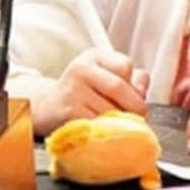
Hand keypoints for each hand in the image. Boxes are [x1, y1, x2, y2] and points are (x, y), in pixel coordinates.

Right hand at [33, 48, 150, 135]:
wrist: (46, 108)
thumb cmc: (81, 94)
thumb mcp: (103, 77)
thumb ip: (130, 79)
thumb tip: (143, 88)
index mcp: (94, 56)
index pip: (125, 66)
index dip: (135, 87)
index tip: (136, 100)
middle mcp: (81, 68)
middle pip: (119, 88)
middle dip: (134, 108)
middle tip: (137, 119)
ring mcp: (73, 89)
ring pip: (110, 109)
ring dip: (120, 124)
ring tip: (116, 126)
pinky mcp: (69, 111)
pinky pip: (99, 125)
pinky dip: (106, 132)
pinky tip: (103, 133)